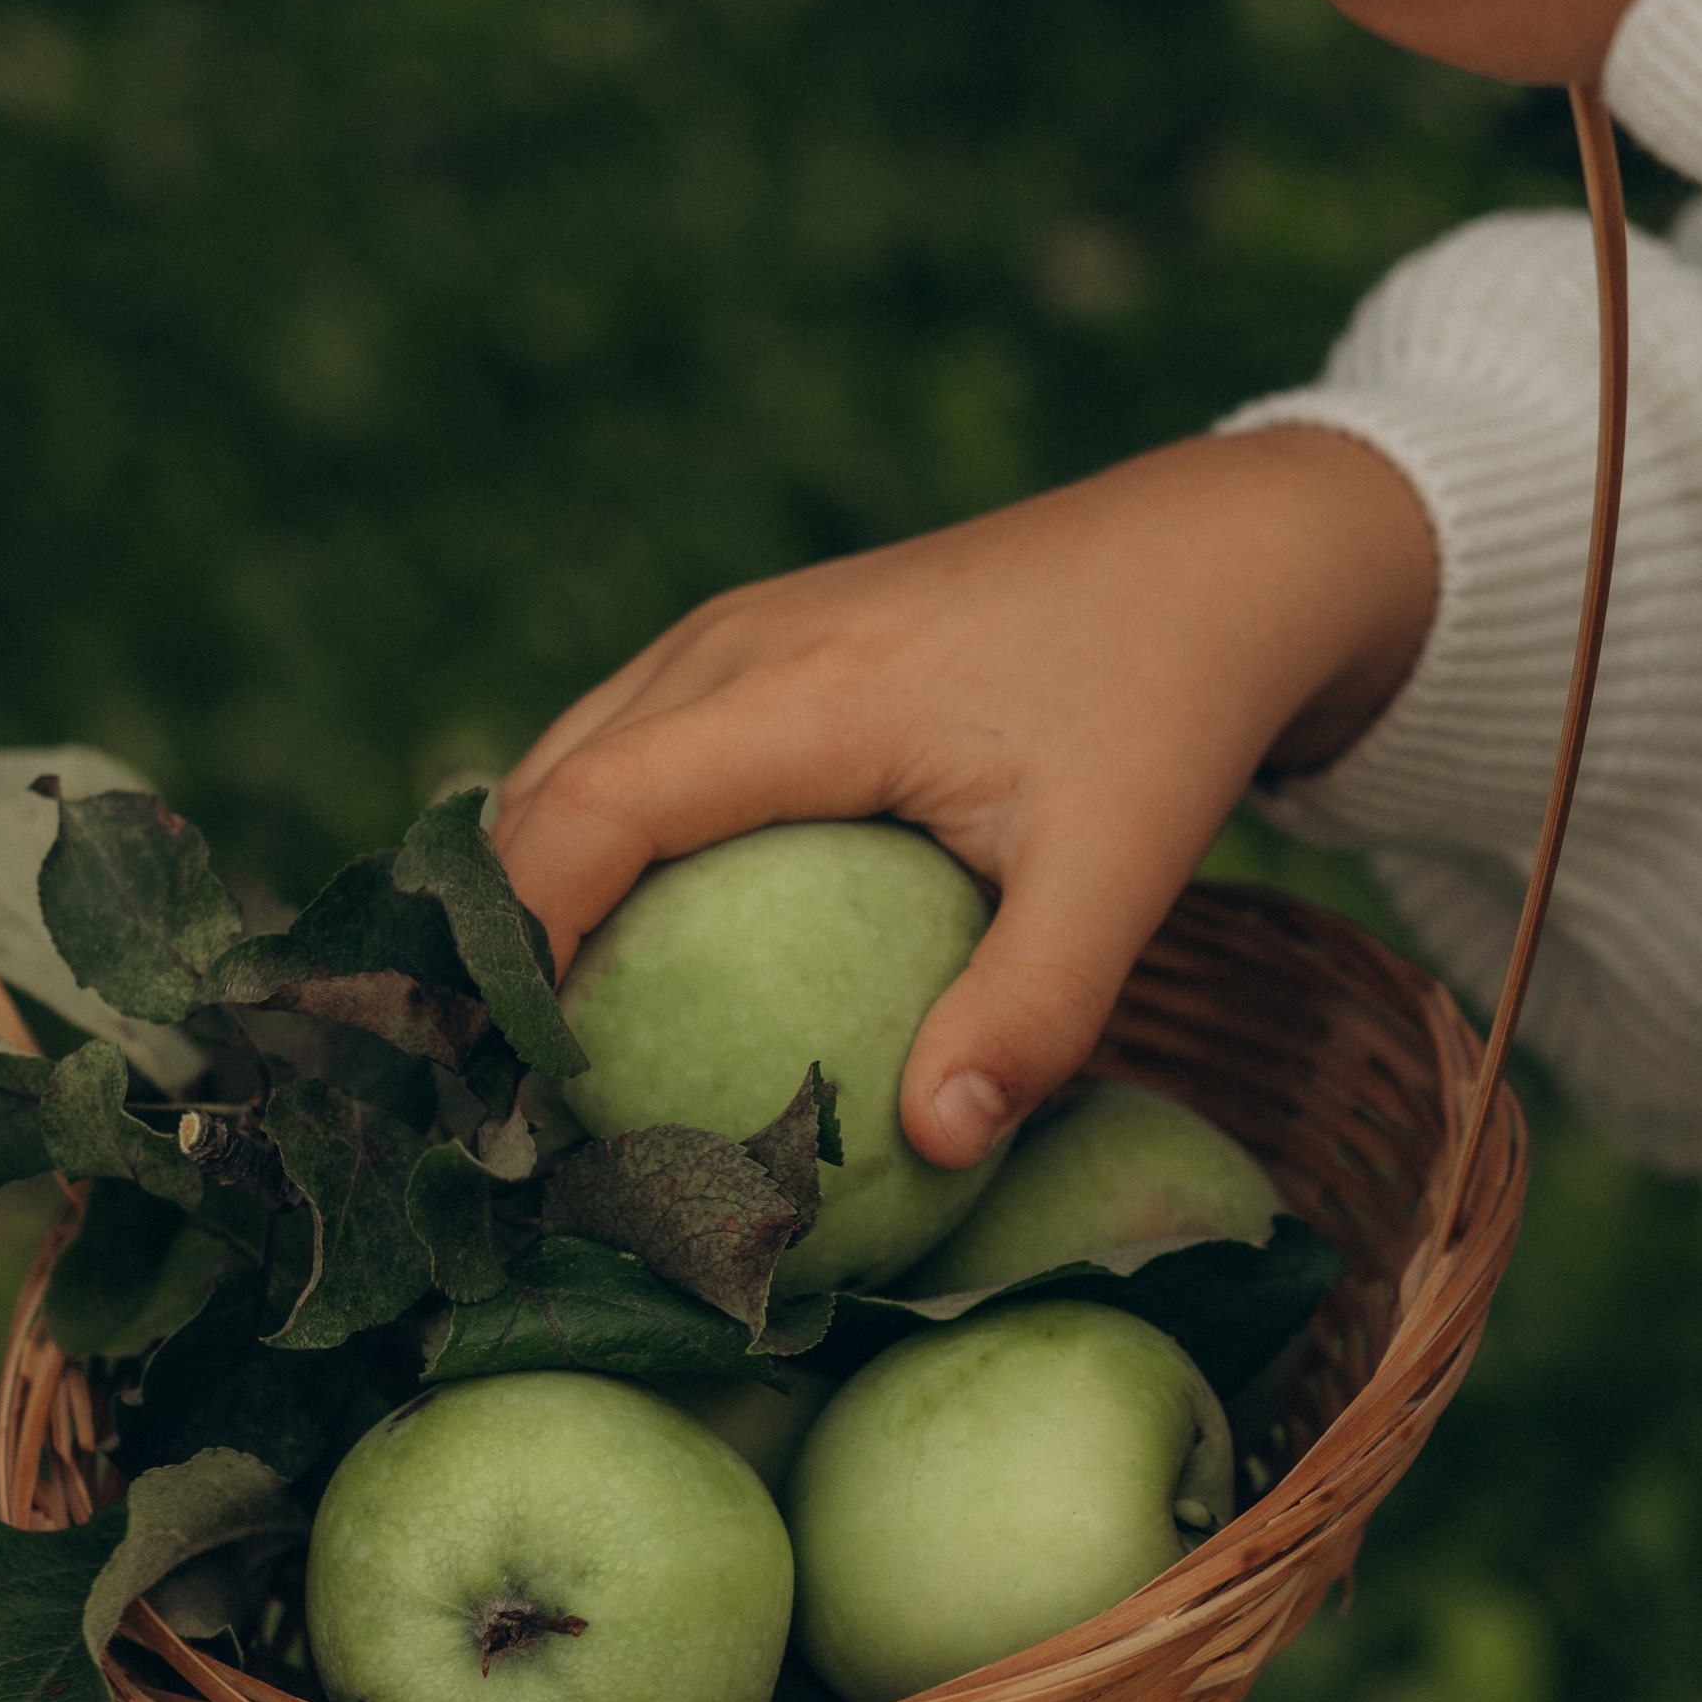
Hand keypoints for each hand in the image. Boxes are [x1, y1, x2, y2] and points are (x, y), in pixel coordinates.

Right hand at [491, 426, 1436, 1167]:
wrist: (1217, 551)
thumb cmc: (1169, 703)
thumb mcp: (1124, 868)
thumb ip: (1033, 1011)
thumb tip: (934, 1150)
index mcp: (794, 696)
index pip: (584, 819)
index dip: (510, 949)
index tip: (495, 1085)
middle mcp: (731, 646)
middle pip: (537, 794)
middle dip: (483, 943)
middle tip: (486, 1108)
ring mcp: (736, 633)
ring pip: (566, 763)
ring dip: (524, 891)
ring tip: (522, 1053)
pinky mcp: (762, 644)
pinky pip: (626, 749)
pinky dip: (589, 848)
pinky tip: (619, 963)